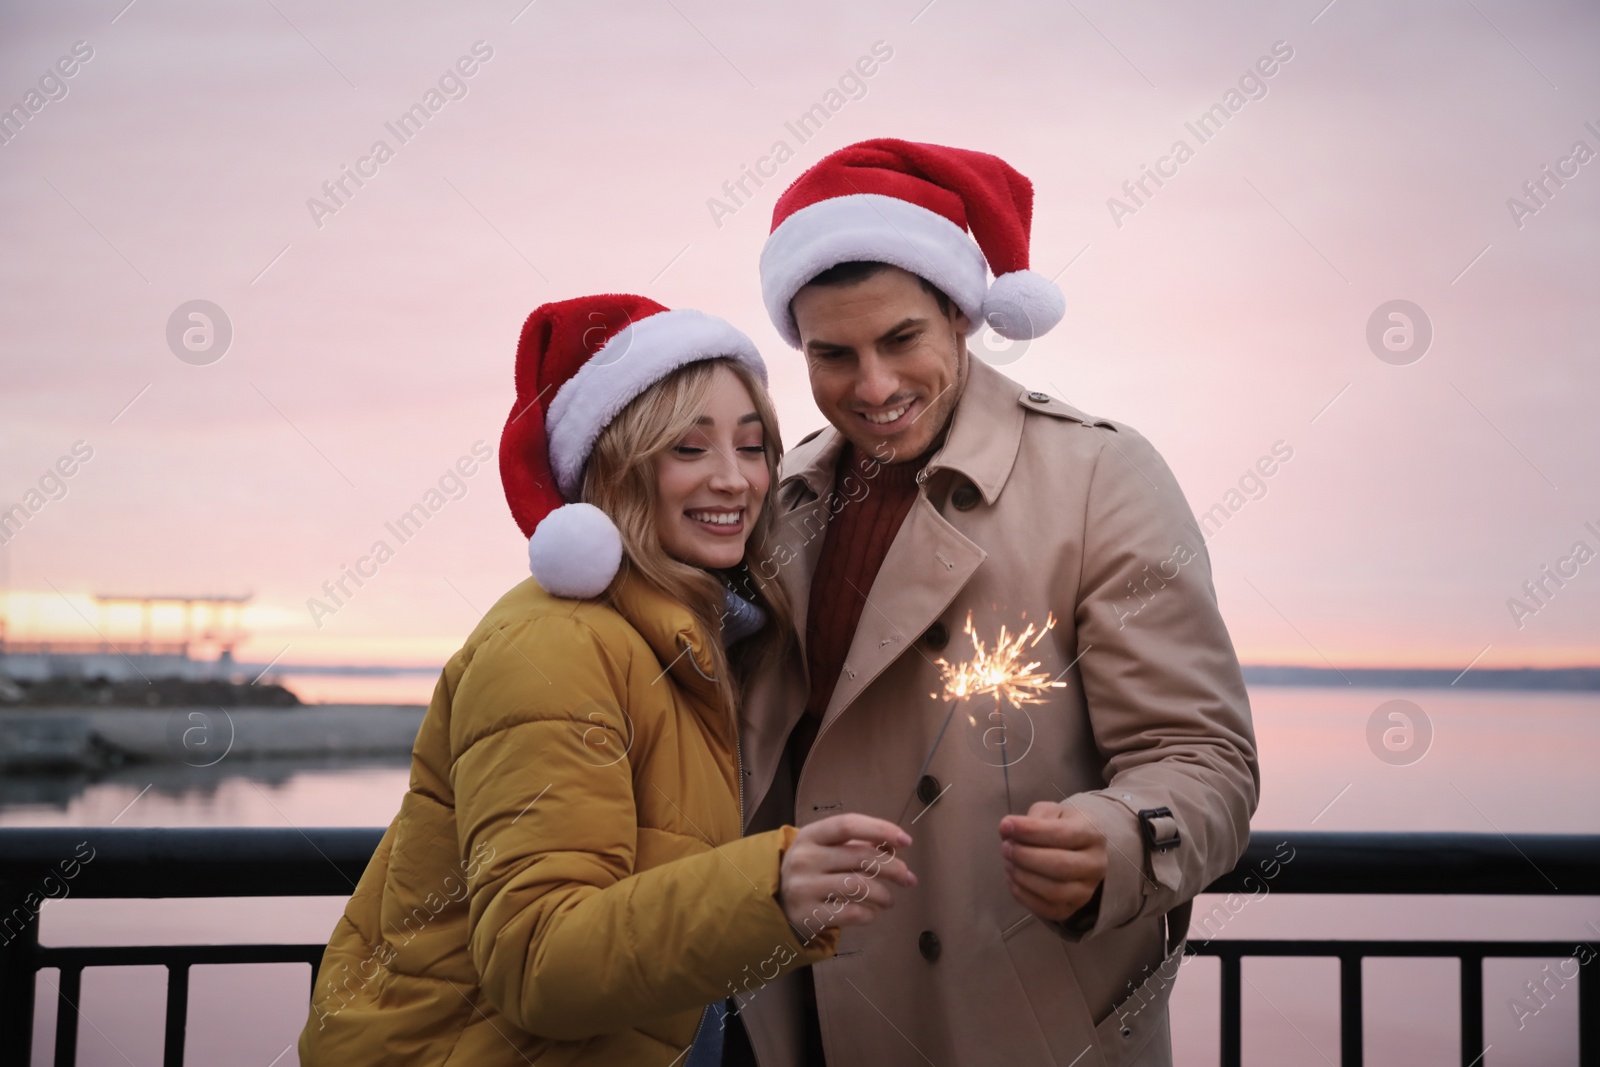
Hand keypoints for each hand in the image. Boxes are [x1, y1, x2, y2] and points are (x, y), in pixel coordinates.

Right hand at [779, 813, 915, 940]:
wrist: (776, 906)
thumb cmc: (810, 872)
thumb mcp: (825, 850)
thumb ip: (856, 845)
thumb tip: (894, 847)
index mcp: (810, 835)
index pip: (848, 824)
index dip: (880, 829)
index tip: (906, 841)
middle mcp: (804, 858)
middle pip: (860, 856)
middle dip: (892, 868)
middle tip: (908, 878)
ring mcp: (804, 887)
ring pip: (858, 886)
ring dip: (883, 894)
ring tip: (889, 900)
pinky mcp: (807, 915)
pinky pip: (850, 913)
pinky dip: (869, 914)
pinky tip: (872, 913)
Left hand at [998, 801, 1106, 922]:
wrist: (1078, 851)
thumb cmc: (1061, 826)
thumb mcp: (1051, 812)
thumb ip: (1032, 818)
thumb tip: (1006, 829)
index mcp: (1093, 833)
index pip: (1062, 834)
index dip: (1030, 831)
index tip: (1005, 825)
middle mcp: (1096, 864)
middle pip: (1060, 866)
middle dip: (1025, 856)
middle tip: (1005, 847)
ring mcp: (1087, 890)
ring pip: (1054, 891)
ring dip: (1023, 877)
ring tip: (1008, 862)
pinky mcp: (1072, 909)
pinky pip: (1046, 909)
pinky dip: (1023, 895)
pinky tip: (1012, 878)